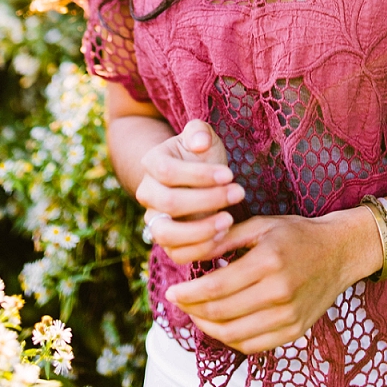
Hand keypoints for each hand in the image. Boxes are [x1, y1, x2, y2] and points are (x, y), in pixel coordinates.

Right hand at [136, 119, 245, 262]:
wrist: (194, 177)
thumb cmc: (200, 154)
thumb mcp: (202, 135)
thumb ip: (199, 132)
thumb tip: (200, 142)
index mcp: (152, 162)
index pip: (168, 172)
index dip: (199, 175)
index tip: (230, 174)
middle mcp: (147, 193)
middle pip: (169, 203)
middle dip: (207, 200)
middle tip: (239, 193)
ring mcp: (154, 220)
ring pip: (167, 234)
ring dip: (201, 230)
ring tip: (229, 219)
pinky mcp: (168, 242)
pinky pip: (177, 254)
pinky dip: (201, 249)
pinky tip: (223, 235)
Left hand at [164, 207, 381, 353]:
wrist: (338, 252)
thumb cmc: (297, 234)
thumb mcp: (261, 225)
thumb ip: (225, 238)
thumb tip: (191, 251)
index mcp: (268, 260)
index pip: (217, 286)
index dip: (189, 293)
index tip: (171, 291)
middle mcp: (279, 291)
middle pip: (222, 313)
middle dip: (192, 310)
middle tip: (178, 302)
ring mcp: (288, 315)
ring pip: (234, 334)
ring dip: (207, 328)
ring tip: (195, 314)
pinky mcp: (294, 330)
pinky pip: (253, 345)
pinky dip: (230, 339)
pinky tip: (219, 325)